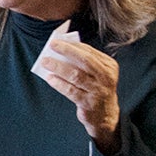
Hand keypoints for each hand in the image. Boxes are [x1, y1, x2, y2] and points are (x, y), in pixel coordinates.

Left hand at [34, 32, 121, 151]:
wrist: (105, 115)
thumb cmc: (96, 89)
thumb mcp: (97, 74)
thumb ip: (84, 63)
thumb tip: (62, 51)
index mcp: (109, 66)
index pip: (90, 51)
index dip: (73, 45)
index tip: (58, 40)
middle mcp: (106, 78)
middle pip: (85, 60)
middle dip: (67, 51)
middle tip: (52, 45)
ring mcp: (98, 91)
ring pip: (76, 75)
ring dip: (59, 67)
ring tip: (46, 62)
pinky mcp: (89, 103)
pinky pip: (71, 91)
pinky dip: (59, 83)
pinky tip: (50, 78)